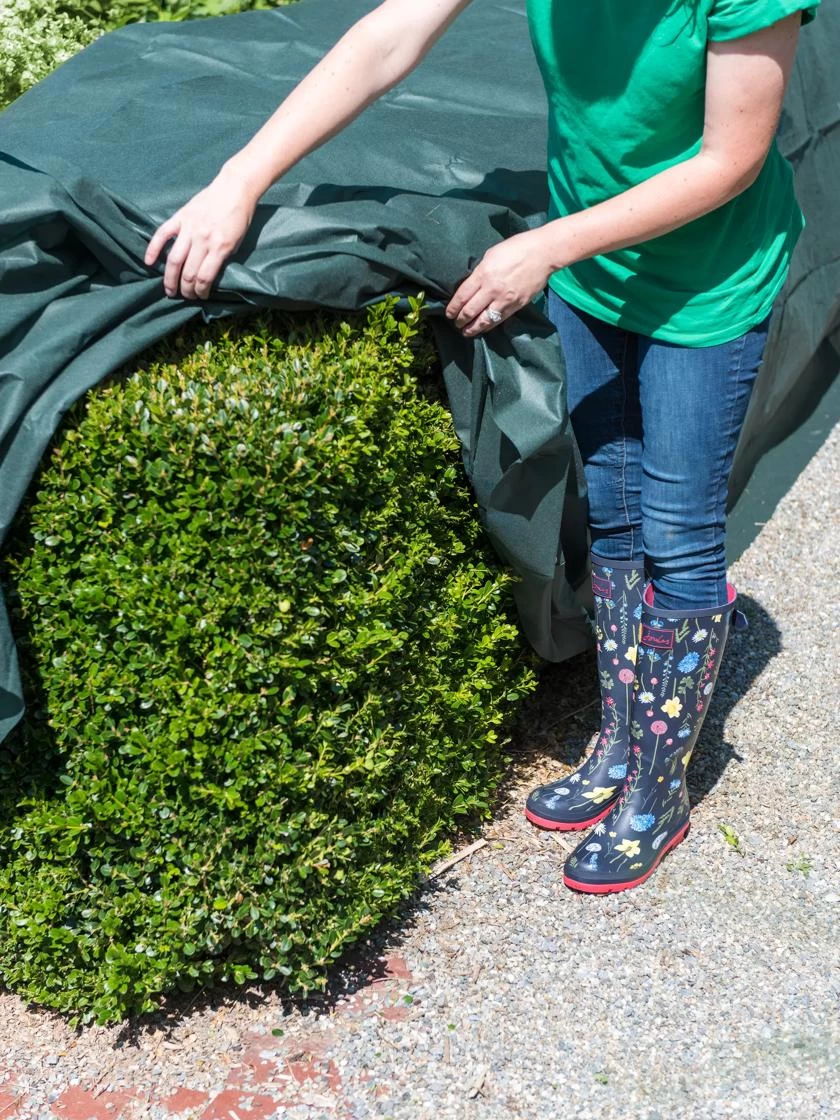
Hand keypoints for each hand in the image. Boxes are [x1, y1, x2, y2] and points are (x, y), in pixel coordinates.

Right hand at [143, 165, 257, 299]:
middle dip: (186, 290)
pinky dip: (153, 249)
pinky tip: (148, 262)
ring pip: (174, 259)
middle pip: (188, 273)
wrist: (235, 188)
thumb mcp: (237, 242)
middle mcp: (202, 239)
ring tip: (169, 289)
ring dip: (170, 278)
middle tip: (184, 296)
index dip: (201, 292)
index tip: (200, 296)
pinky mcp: (180, 217)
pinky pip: (162, 234)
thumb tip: (208, 275)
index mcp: (220, 247)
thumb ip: (222, 257)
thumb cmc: (240, 217)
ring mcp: (189, 228)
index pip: (205, 278)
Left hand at [445, 229, 553, 335]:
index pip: (462, 296)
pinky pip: (499, 319)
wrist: (542, 253)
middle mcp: (492, 289)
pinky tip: (483, 328)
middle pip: (470, 311)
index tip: (449, 313)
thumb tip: (472, 285)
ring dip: (473, 328)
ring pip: (484, 320)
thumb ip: (480, 272)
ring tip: (466, 332)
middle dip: (460, 320)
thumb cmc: (516, 248)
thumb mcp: (491, 255)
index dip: (453, 308)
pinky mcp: (516, 305)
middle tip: (456, 324)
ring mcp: (505, 299)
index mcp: (483, 274)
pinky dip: (489, 326)